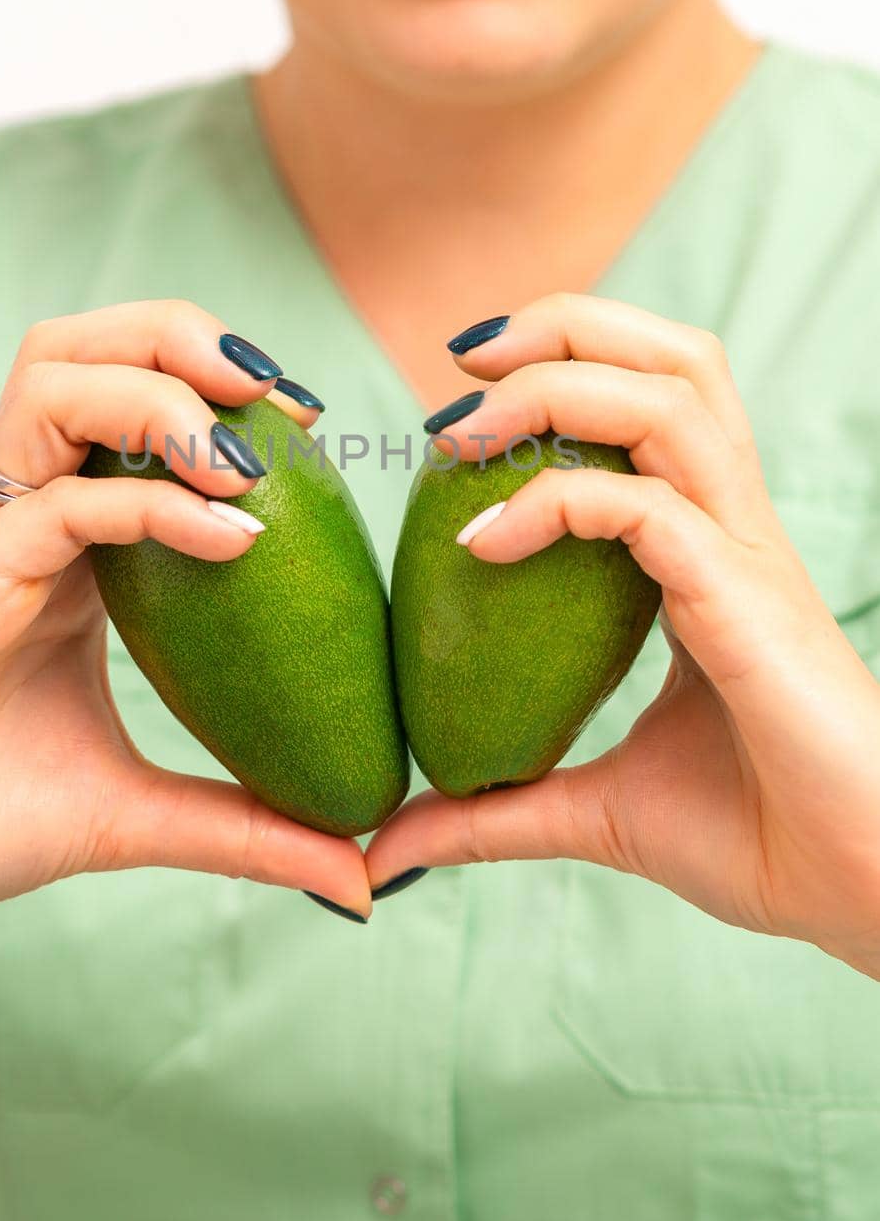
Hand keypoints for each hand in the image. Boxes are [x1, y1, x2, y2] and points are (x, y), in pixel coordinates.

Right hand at [0, 300, 371, 944]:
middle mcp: (32, 512)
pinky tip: (234, 537)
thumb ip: (246, 829)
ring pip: (59, 379)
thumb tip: (359, 878)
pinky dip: (155, 502)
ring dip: (162, 387)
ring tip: (248, 451)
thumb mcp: (138, 813)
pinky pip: (67, 497)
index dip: (221, 394)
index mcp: (73, 544)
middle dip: (184, 338)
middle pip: (90, 350)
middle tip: (281, 396)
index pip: (136, 406)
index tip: (314, 431)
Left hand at [365, 293, 879, 976]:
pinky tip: (479, 544)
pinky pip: (645, 507)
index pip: (652, 401)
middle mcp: (733, 529)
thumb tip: (389, 847)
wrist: (863, 893)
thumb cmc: (759, 838)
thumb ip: (495, 811)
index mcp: (710, 549)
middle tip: (460, 364)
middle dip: (562, 327)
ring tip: (458, 431)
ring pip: (669, 396)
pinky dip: (553, 503)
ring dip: (553, 386)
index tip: (457, 413)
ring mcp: (746, 556)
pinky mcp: (746, 600)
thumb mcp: (597, 810)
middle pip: (673, 358)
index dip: (560, 370)